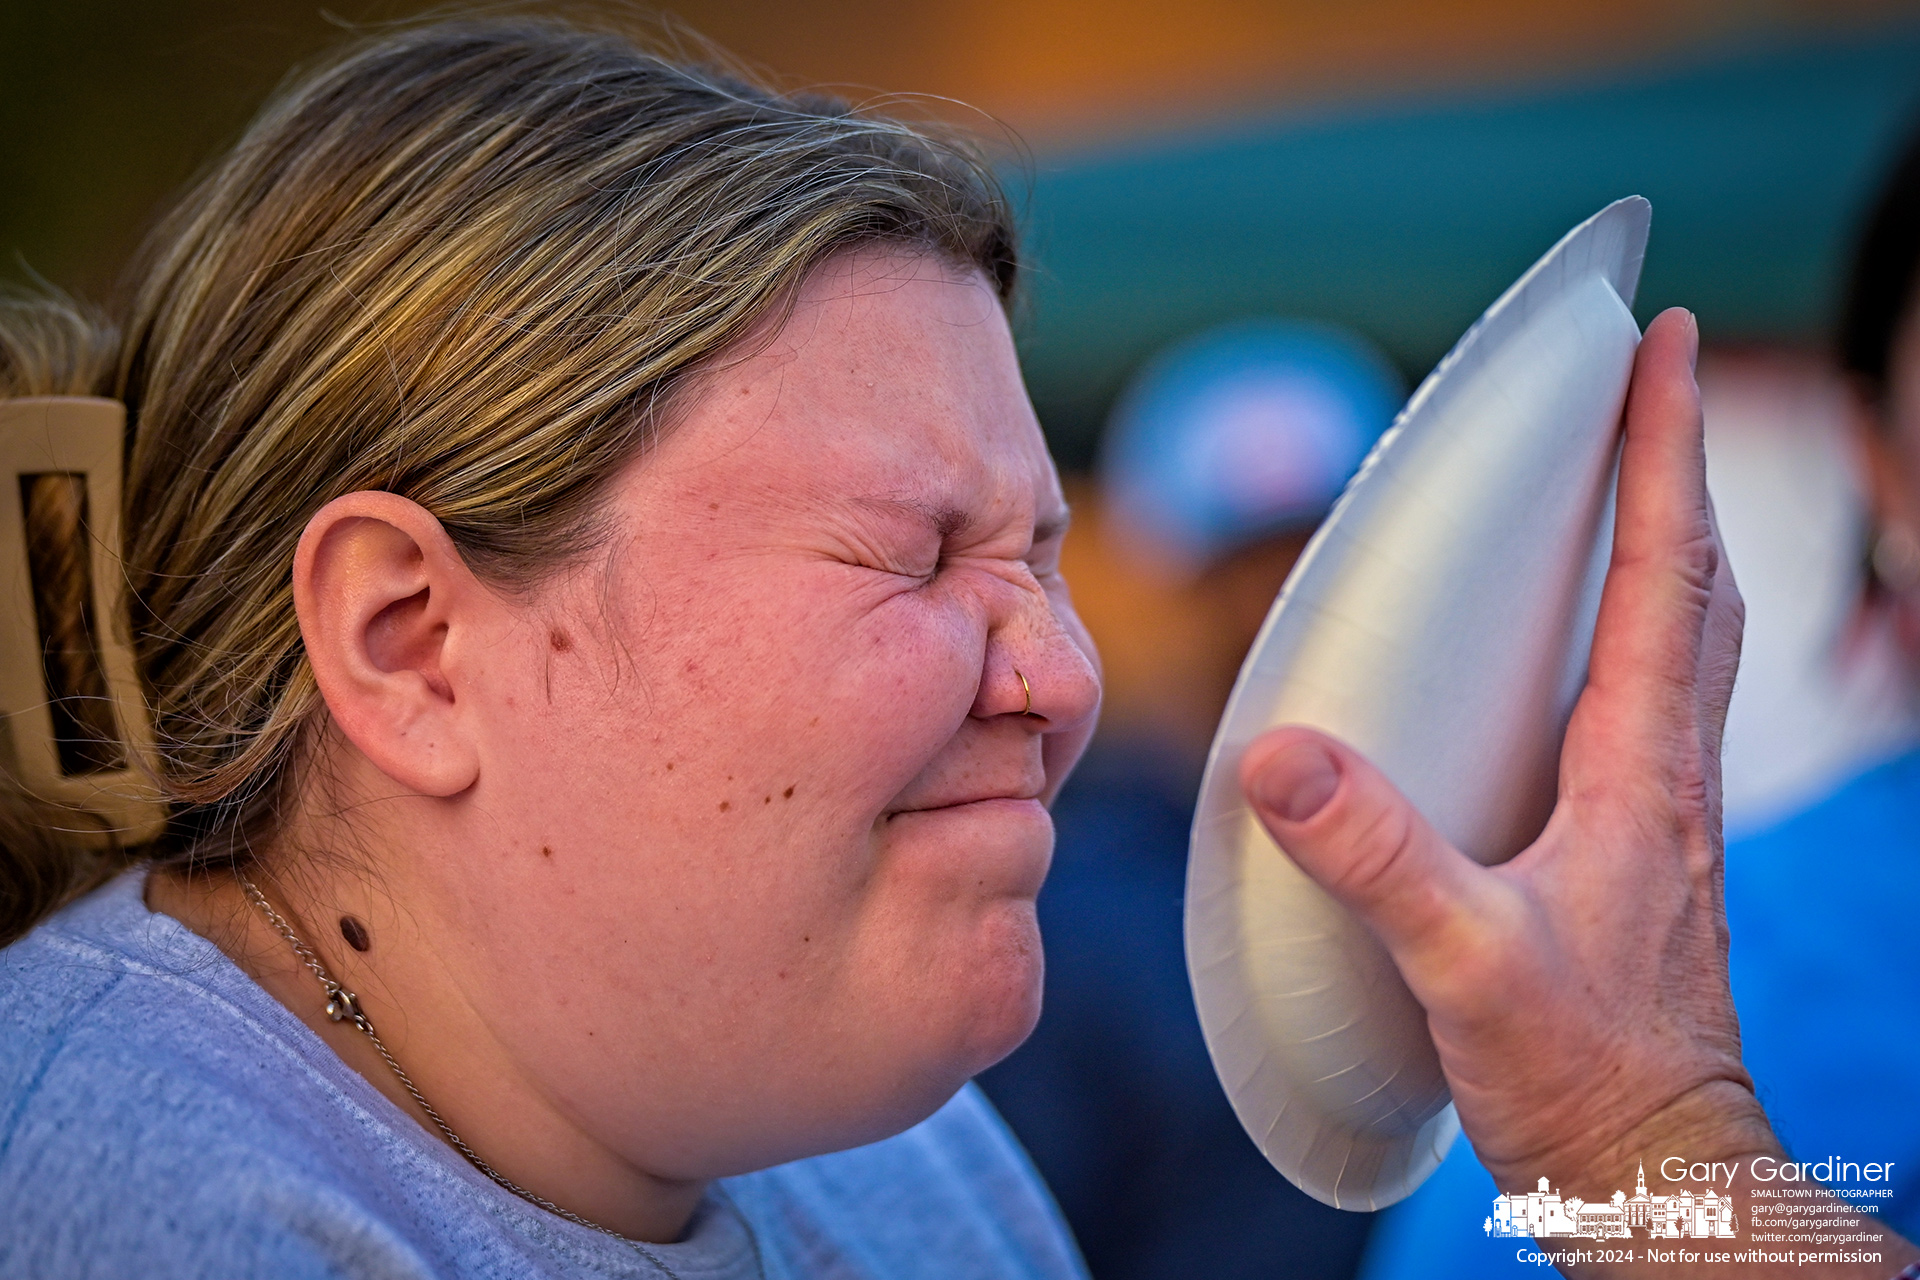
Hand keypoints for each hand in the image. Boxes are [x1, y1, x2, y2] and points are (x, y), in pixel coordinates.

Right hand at [1240, 307, 1769, 1197]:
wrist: (1652, 1168)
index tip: (1665, 343)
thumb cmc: (1580, 1074)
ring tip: (1638, 487)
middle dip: (1681, 470)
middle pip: (1700, 586)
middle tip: (1658, 385)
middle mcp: (1670, 776)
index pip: (1664, 575)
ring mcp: (1668, 816)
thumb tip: (1279, 758)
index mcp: (1640, 772)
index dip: (1665, 450)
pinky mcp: (1647, 857)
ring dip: (1675, 546)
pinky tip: (1591, 658)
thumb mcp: (1462, 962)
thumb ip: (1373, 857)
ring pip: (1694, 644)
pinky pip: (1661, 708)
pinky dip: (1647, 637)